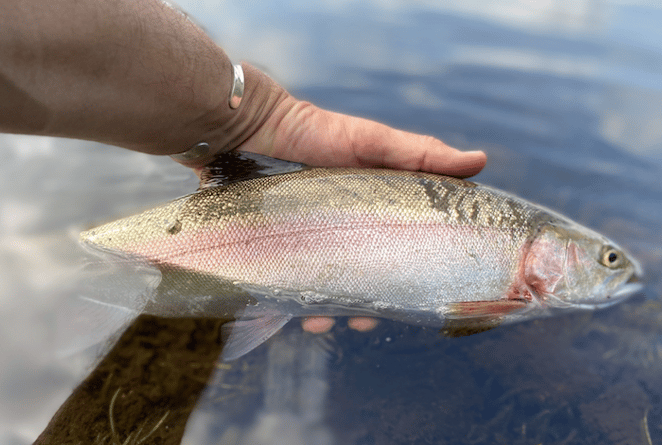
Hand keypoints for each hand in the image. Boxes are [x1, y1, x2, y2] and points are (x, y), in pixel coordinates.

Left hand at [181, 65, 485, 333]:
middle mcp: (344, 234)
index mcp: (372, 214)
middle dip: (368, 304)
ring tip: (326, 322)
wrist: (249, 129)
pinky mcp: (277, 252)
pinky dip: (297, 308)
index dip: (409, 276)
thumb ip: (421, 155)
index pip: (398, 252)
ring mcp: (309, 245)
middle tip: (366, 320)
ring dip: (333, 313)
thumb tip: (480, 161)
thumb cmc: (316, 131)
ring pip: (328, 291)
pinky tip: (303, 318)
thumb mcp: (372, 140)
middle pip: (364, 278)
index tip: (417, 297)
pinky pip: (290, 289)